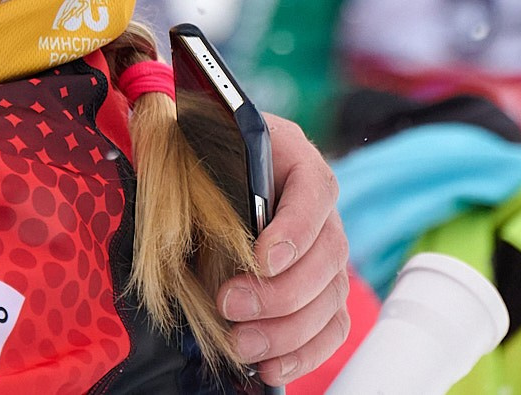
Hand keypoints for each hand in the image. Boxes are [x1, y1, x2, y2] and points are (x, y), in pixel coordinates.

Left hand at [220, 112, 353, 385]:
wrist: (200, 172)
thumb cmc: (198, 160)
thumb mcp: (196, 155)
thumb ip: (199, 178)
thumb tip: (189, 224)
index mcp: (296, 160)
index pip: (315, 192)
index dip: (294, 232)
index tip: (261, 260)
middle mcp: (321, 209)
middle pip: (327, 256)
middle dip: (280, 293)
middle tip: (230, 304)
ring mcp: (325, 253)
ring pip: (330, 299)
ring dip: (288, 331)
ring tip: (241, 344)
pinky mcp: (322, 292)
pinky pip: (330, 328)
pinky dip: (303, 353)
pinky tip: (269, 366)